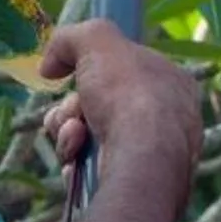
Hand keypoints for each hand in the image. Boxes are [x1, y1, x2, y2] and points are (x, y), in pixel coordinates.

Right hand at [37, 22, 200, 178]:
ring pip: (90, 136)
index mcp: (171, 81)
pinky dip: (77, 160)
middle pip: (100, 104)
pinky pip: (91, 167)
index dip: (95, 70)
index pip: (127, 69)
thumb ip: (71, 38)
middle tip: (72, 112)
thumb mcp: (97, 40)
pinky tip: (78, 160)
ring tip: (75, 136)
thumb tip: (49, 66)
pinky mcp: (133, 182)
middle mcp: (167, 118)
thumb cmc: (128, 94)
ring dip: (69, 132)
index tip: (72, 73)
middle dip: (72, 108)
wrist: (140, 158)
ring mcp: (150, 155)